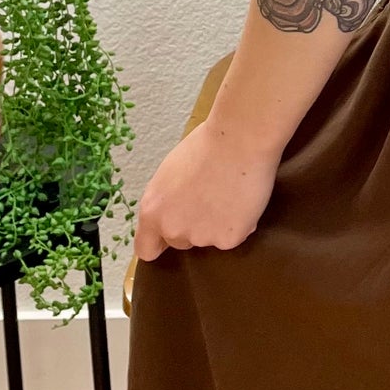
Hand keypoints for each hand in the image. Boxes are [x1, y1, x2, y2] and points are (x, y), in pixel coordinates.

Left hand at [132, 120, 280, 261]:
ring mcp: (201, 237)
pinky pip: (233, 236)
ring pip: (208, 239)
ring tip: (229, 195)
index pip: (146, 249)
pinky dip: (239, 224)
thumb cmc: (206, 146)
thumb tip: (173, 211)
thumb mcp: (169, 174)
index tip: (167, 238)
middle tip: (208, 200)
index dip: (158, 243)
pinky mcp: (228, 239)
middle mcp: (173, 229)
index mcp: (152, 212)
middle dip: (193, 227)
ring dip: (217, 225)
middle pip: (180, 242)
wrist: (239, 140)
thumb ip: (166, 201)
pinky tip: (243, 200)